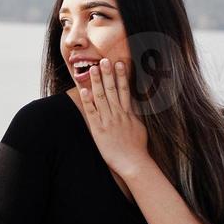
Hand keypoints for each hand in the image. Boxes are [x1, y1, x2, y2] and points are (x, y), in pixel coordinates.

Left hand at [77, 60, 150, 179]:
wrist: (134, 163)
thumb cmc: (138, 149)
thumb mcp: (140, 128)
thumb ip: (135, 115)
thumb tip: (134, 105)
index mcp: (128, 113)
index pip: (125, 90)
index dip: (122, 76)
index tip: (120, 63)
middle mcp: (118, 114)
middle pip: (112, 90)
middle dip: (108, 74)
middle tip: (104, 60)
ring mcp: (108, 121)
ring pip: (101, 97)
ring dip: (97, 82)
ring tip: (93, 69)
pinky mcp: (99, 130)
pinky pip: (92, 113)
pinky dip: (88, 101)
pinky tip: (84, 91)